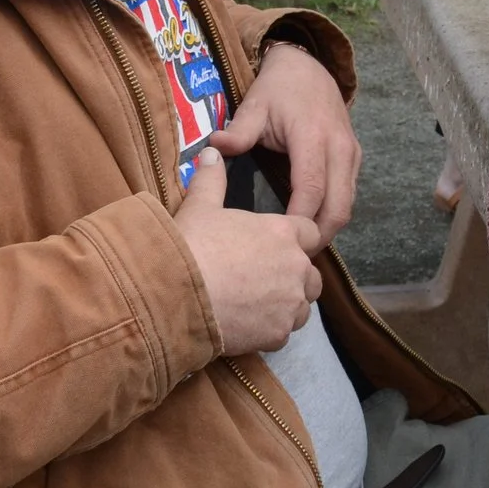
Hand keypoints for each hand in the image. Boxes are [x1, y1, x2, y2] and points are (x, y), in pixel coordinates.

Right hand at [176, 148, 321, 355]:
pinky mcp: (279, 334)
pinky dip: (272, 330)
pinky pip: (285, 332)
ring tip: (258, 304)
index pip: (308, 231)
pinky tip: (248, 326)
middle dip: (295, 276)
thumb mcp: (199, 207)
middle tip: (265, 278)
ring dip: (287, 305)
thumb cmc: (192, 246)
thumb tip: (210, 153)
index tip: (276, 246)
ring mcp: (290, 303)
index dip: (294, 239)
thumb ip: (211, 180)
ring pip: (303, 306)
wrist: (176, 296)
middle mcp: (296, 267)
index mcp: (283, 232)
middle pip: (312, 273)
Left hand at [210, 43, 359, 248]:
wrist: (308, 66)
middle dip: (318, 236)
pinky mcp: (355, 158)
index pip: (311, 190)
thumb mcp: (254, 104)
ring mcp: (352, 154)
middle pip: (338, 207)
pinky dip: (332, 214)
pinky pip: (348, 195)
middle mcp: (339, 148)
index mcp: (313, 137)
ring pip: (347, 205)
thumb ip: (238, 131)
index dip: (297, 221)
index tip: (277, 244)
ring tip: (299, 247)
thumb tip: (215, 149)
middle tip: (290, 258)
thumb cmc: (278, 88)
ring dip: (327, 229)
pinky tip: (310, 226)